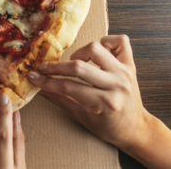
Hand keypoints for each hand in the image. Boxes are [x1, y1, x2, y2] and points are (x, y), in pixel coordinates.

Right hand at [28, 35, 150, 149]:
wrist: (137, 129)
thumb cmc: (110, 126)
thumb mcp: (82, 117)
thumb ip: (60, 100)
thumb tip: (39, 88)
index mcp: (105, 103)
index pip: (68, 87)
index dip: (47, 82)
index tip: (33, 77)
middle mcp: (117, 85)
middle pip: (79, 67)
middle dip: (56, 67)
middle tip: (44, 68)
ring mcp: (125, 72)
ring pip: (96, 48)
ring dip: (80, 53)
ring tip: (75, 63)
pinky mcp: (130, 64)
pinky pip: (119, 41)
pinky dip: (106, 42)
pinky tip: (98, 53)